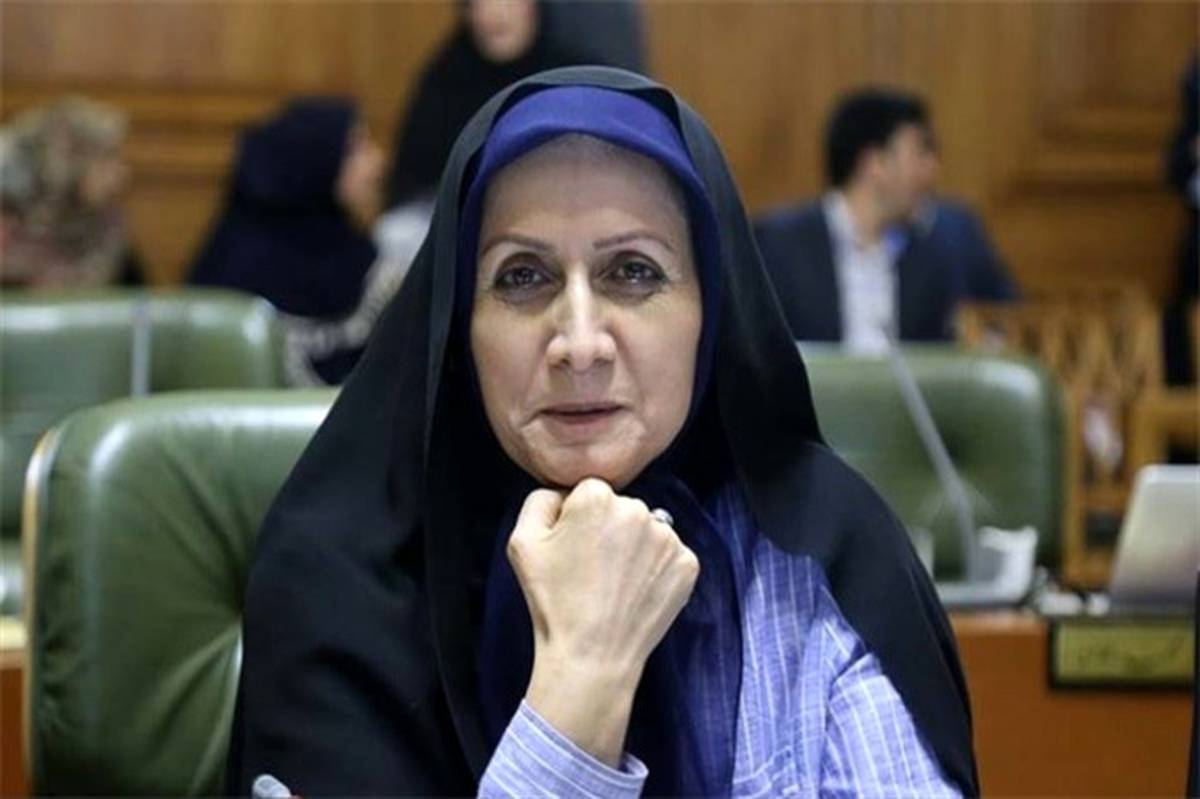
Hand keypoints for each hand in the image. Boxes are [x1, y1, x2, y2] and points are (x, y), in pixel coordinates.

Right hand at [507, 478, 699, 765]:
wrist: (591, 656)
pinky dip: (656, 570)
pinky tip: (636, 592)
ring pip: (648, 531)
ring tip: (615, 584)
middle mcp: (638, 509)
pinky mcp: (688, 565)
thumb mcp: (521, 542)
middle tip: (592, 570)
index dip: (577, 519)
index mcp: (597, 497)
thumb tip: (564, 494)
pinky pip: (669, 555)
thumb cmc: (553, 601)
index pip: (589, 492)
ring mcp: (669, 538)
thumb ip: (540, 500)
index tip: (572, 550)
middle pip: (621, 508)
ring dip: (634, 548)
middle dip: (608, 530)